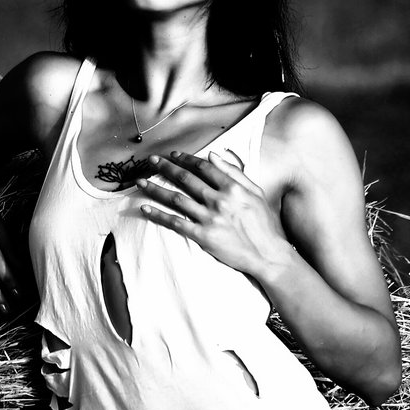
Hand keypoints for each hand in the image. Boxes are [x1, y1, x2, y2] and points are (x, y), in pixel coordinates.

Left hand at [137, 151, 291, 277]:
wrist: (267, 254)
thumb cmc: (263, 222)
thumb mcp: (255, 191)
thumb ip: (234, 172)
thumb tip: (213, 155)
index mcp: (232, 187)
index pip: (203, 167)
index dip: (185, 159)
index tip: (173, 155)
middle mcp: (219, 200)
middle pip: (186, 179)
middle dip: (166, 168)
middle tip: (151, 161)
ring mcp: (210, 219)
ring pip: (176, 199)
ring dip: (156, 189)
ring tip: (141, 182)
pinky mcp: (203, 237)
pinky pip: (176, 223)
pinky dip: (158, 215)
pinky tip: (145, 208)